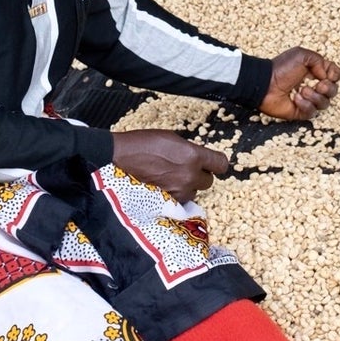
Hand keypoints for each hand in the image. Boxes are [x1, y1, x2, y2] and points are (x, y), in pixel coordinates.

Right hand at [112, 129, 231, 196]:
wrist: (118, 158)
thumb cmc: (141, 144)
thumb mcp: (171, 138)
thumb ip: (190, 149)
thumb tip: (199, 156)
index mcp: (192, 155)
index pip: (221, 164)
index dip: (217, 163)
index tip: (213, 162)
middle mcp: (189, 176)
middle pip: (209, 180)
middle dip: (200, 174)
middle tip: (185, 168)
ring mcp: (179, 191)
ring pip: (194, 192)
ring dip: (187, 186)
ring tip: (170, 177)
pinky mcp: (168, 202)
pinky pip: (180, 200)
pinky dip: (175, 195)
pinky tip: (163, 186)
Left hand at [262, 47, 339, 120]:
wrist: (265, 84)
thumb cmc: (281, 68)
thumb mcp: (302, 55)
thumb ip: (319, 60)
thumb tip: (325, 76)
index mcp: (316, 71)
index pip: (335, 75)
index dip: (334, 75)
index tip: (326, 74)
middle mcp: (314, 86)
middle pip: (333, 90)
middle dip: (328, 88)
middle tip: (318, 85)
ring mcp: (308, 100)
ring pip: (325, 103)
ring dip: (315, 96)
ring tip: (302, 91)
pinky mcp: (301, 111)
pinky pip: (312, 112)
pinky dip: (306, 105)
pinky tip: (296, 99)